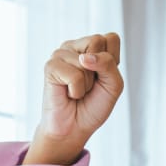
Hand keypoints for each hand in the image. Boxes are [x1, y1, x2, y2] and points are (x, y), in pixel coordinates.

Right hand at [24, 32, 123, 165]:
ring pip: (86, 61)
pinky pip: (75, 76)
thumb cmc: (93, 106)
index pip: (111, 38)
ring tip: (77, 91)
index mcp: (92, 47)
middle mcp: (76, 46)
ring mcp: (61, 54)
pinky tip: (68, 94)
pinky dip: (76, 91)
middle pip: (98, 41)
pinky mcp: (51, 66)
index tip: (103, 77)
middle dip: (100, 71)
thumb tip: (84, 57)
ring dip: (87, 84)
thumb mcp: (114, 85)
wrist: (74, 127)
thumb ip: (108, 65)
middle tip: (89, 85)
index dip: (113, 62)